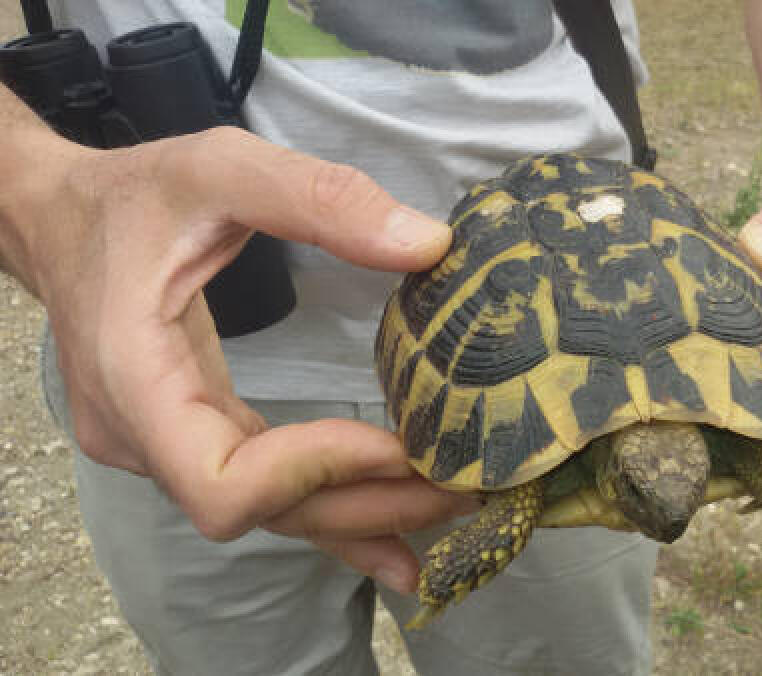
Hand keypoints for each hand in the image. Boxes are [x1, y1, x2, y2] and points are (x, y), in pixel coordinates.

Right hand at [20, 127, 473, 591]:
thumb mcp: (220, 169)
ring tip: (453, 505)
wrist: (57, 221)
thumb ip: (319, 198)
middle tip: (464, 488)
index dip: (315, 472)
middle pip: (264, 510)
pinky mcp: (191, 440)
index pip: (222, 482)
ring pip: (272, 510)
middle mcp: (144, 437)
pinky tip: (396, 540)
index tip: (397, 443)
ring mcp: (163, 449)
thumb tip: (428, 245)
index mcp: (136, 380)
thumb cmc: (130, 196)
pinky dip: (333, 511)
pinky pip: (266, 493)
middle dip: (367, 503)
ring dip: (364, 512)